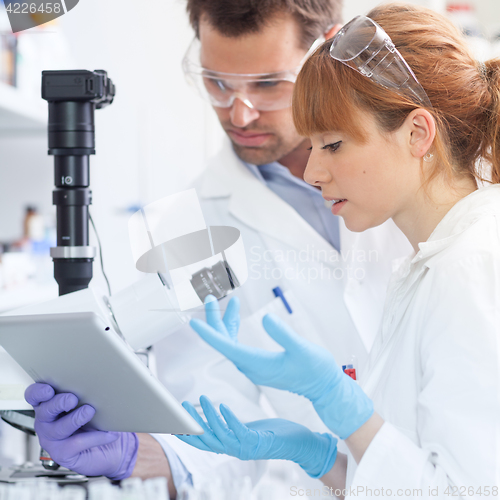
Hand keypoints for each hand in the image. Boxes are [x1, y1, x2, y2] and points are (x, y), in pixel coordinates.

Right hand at [25, 383, 137, 478]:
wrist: (116, 445)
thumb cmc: (101, 419)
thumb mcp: (94, 402)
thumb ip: (89, 393)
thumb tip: (97, 383)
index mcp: (50, 404)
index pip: (34, 396)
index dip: (38, 392)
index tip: (49, 390)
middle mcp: (47, 422)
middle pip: (44, 411)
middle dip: (58, 403)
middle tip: (73, 399)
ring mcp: (52, 440)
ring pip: (59, 428)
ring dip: (75, 419)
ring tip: (90, 412)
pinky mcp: (62, 454)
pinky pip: (76, 444)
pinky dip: (95, 437)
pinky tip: (109, 434)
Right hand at [176, 395, 337, 478]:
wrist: (300, 443)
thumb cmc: (273, 434)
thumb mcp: (247, 429)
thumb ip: (231, 426)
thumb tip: (216, 415)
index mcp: (231, 446)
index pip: (203, 442)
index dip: (187, 433)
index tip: (173, 421)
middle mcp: (235, 450)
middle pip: (206, 440)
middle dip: (191, 424)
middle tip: (181, 407)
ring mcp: (246, 448)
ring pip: (220, 435)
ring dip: (208, 418)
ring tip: (200, 399)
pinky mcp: (258, 442)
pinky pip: (239, 431)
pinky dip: (229, 419)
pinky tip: (223, 406)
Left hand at [189, 296, 372, 438]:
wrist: (324, 387)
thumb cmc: (316, 369)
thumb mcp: (302, 349)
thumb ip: (284, 334)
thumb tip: (265, 318)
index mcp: (256, 363)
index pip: (225, 346)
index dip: (209, 333)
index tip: (194, 322)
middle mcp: (250, 366)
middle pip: (223, 341)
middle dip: (215, 319)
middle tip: (210, 298)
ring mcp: (253, 366)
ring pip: (230, 342)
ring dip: (226, 322)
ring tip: (231, 301)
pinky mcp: (259, 364)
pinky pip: (238, 346)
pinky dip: (235, 329)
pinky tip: (238, 317)